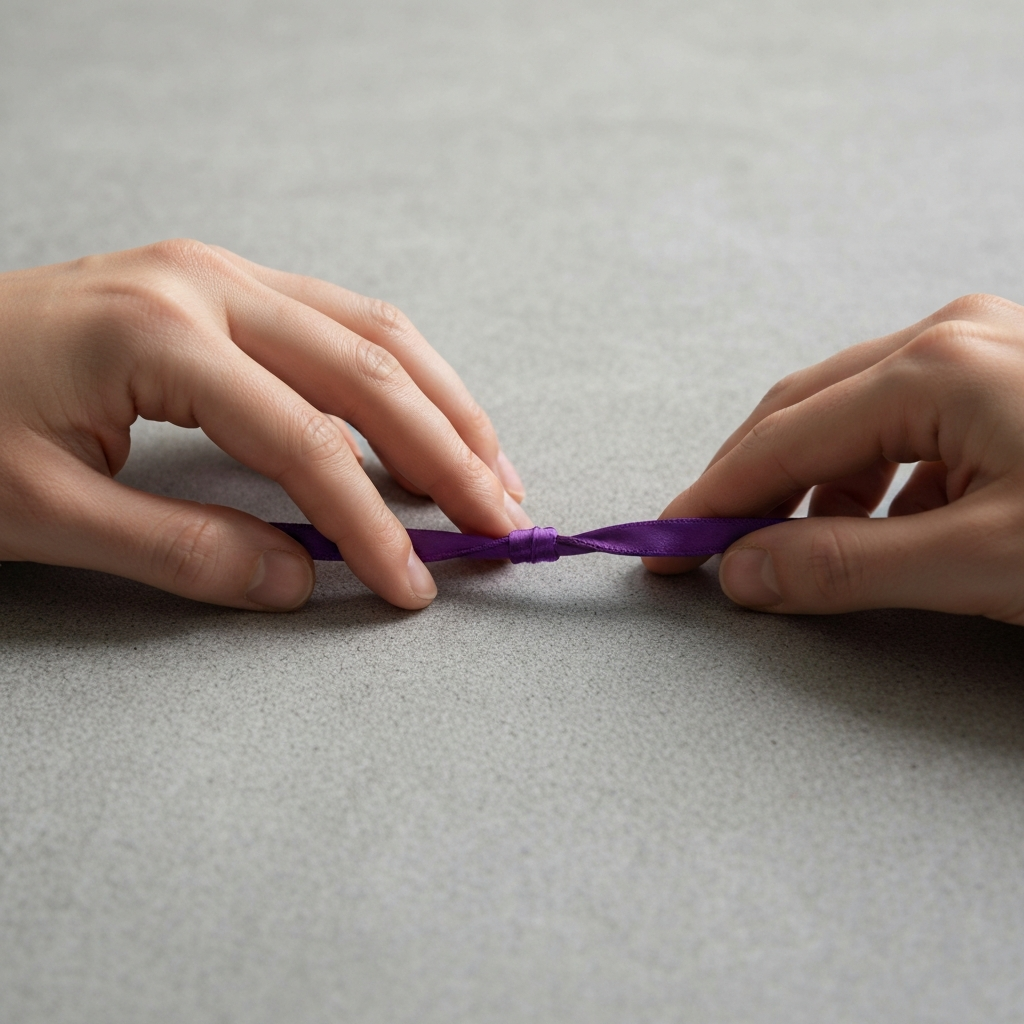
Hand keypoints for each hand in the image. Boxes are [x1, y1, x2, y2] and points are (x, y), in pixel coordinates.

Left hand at [0, 240, 528, 610]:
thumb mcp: (43, 508)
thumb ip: (180, 551)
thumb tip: (298, 580)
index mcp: (161, 333)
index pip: (303, 442)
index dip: (369, 525)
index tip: (410, 585)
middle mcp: (208, 283)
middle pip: (367, 368)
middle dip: (447, 452)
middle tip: (502, 518)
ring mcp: (218, 272)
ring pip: (371, 330)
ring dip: (442, 403)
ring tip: (491, 469)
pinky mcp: (220, 283)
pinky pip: (339, 320)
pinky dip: (398, 376)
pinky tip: (424, 417)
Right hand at [644, 294, 1023, 624]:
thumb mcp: (985, 559)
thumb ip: (852, 567)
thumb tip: (746, 570)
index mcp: (936, 368)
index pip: (781, 442)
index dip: (713, 502)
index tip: (667, 549)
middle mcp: (951, 339)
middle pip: (804, 417)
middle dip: (751, 489)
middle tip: (709, 549)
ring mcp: (982, 351)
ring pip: (854, 420)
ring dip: (817, 490)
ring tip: (804, 551)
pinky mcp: (1004, 379)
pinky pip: (906, 425)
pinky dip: (876, 483)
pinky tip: (888, 529)